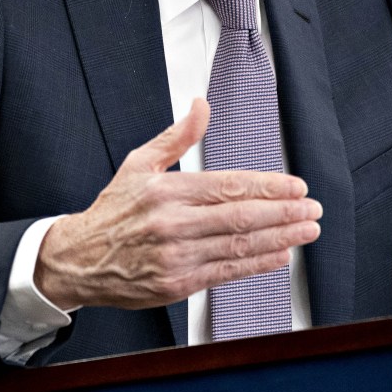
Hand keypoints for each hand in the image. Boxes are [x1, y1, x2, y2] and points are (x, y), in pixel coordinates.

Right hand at [34, 98, 321, 310]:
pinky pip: (226, 273)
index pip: (227, 186)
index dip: (267, 187)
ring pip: (238, 246)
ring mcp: (176, 257)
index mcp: (166, 191)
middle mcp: (172, 224)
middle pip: (240, 217)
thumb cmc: (113, 212)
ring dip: (279, 238)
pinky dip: (256, 264)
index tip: (295, 187)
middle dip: (283, 213)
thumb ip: (176, 136)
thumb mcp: (138, 164)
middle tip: (312, 209)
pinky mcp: (176, 285)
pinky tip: (279, 255)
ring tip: (306, 231)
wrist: (80, 260)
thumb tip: (201, 106)